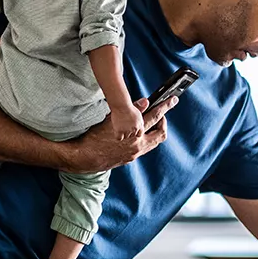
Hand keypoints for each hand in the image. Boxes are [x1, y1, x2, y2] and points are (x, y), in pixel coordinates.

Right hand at [61, 97, 177, 172]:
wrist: (85, 157)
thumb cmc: (94, 137)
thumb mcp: (111, 120)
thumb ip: (131, 110)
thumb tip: (145, 101)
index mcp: (135, 134)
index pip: (155, 117)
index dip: (165, 107)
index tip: (172, 100)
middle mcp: (138, 146)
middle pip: (161, 133)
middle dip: (164, 122)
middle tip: (161, 114)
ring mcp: (136, 153)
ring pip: (155, 142)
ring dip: (156, 131)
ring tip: (152, 122)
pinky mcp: (131, 158)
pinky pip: (146, 147)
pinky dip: (147, 138)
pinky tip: (140, 132)